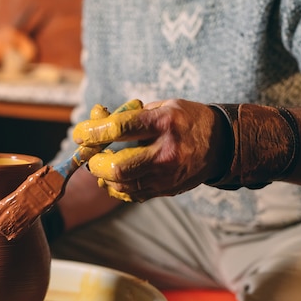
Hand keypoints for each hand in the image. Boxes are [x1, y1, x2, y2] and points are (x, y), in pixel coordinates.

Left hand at [73, 99, 227, 201]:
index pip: (120, 128)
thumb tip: (93, 117)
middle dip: (95, 162)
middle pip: (118, 166)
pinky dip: (116, 185)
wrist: (220, 145)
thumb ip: (125, 114)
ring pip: (122, 184)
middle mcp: (167, 151)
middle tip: (90, 154)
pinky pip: (132, 193)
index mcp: (165, 122)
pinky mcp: (167, 189)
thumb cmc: (183, 120)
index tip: (79, 132)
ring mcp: (168, 174)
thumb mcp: (158, 107)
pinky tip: (113, 176)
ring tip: (101, 163)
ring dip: (103, 175)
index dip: (93, 131)